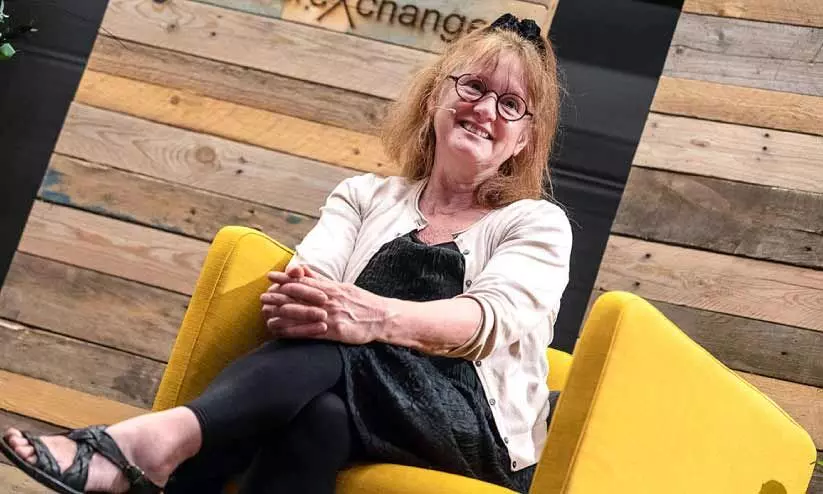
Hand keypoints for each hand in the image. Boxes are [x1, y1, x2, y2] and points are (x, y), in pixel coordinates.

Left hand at [261, 266, 385, 344]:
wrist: (382, 317)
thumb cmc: (362, 302)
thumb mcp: (343, 286)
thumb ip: (322, 280)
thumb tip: (304, 270)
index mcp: (332, 288)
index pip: (305, 281)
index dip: (286, 279)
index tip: (271, 276)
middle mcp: (330, 300)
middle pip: (300, 296)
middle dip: (279, 296)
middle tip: (263, 296)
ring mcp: (332, 316)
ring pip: (303, 313)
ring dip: (283, 313)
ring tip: (266, 312)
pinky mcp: (335, 331)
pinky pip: (311, 331)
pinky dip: (295, 331)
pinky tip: (282, 331)